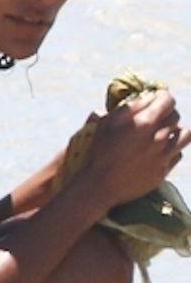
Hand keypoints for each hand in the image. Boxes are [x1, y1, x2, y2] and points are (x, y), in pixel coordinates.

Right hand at [82, 90, 189, 209]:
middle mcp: (159, 138)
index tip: (156, 99)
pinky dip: (172, 149)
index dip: (163, 97)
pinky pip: (178, 154)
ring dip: (175, 130)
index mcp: (145, 123)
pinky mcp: (163, 171)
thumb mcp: (108, 122)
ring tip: (164, 133)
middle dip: (167, 113)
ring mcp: (163, 156)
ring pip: (184, 135)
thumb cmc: (100, 151)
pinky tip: (160, 150)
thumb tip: (147, 98)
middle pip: (176, 117)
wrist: (100, 185)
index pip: (168, 100)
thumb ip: (131, 107)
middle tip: (155, 117)